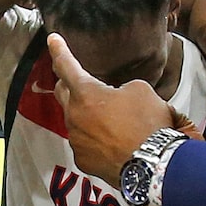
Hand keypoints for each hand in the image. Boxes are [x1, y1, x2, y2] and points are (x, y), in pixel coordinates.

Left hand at [45, 34, 196, 185]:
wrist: (152, 165)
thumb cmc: (148, 125)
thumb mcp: (142, 91)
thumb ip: (122, 89)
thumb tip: (118, 98)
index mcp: (86, 94)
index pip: (66, 65)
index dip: (59, 50)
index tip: (52, 39)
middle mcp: (74, 116)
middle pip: (64, 93)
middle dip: (69, 84)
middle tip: (79, 80)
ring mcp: (76, 141)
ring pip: (77, 121)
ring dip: (89, 116)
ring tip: (113, 120)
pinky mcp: (83, 161)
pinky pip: (86, 143)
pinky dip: (96, 139)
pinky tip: (114, 142)